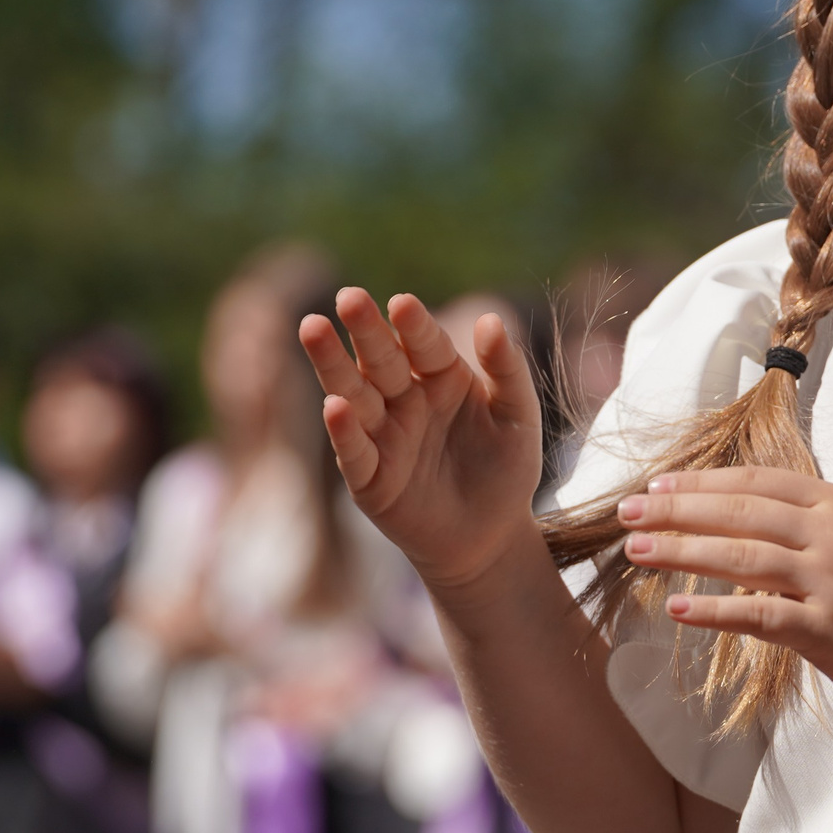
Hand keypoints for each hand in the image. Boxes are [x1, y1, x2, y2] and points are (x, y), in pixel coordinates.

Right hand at [300, 290, 544, 591]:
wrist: (493, 536)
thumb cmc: (505, 469)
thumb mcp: (519, 418)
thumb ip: (508, 371)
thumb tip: (492, 319)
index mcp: (441, 378)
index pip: (425, 345)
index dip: (414, 325)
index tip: (403, 303)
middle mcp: (405, 401)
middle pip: (380, 360)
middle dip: (364, 329)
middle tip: (348, 296)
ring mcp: (383, 437)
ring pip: (354, 395)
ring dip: (334, 365)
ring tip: (313, 329)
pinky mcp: (369, 479)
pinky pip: (354, 451)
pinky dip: (344, 430)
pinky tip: (335, 406)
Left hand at [616, 468, 832, 717]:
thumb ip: (805, 525)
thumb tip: (738, 520)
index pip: (756, 483)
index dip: (701, 483)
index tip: (657, 487)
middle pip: (739, 512)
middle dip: (677, 510)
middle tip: (628, 513)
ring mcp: (832, 581)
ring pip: (742, 556)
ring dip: (683, 552)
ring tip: (638, 551)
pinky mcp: (828, 629)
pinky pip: (759, 615)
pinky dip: (715, 611)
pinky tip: (678, 609)